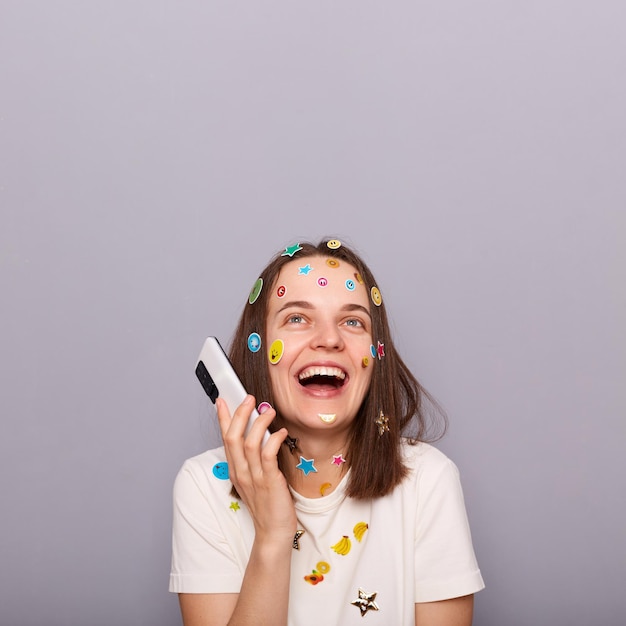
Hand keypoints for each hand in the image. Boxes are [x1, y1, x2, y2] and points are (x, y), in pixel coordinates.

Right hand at [216, 395, 296, 544]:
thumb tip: (260, 434)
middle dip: (239, 414)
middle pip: (233, 438)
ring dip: (259, 423)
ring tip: (269, 411)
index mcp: (235, 471)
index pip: (225, 439)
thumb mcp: (255, 479)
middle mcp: (241, 473)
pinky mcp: (270, 482)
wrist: (273, 532)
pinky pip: (268, 455)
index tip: (221, 400)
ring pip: (249, 443)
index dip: (222, 418)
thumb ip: (254, 459)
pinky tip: (282, 432)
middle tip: (249, 398)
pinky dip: (273, 440)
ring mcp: (254, 478)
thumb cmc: (268, 505)